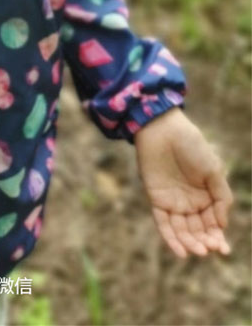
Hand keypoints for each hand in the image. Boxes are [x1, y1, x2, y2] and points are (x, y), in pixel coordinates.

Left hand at [135, 107, 232, 257]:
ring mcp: (172, 201)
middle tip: (211, 248)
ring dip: (190, 243)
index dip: (218, 237)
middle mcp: (190, 202)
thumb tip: (223, 225)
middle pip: (198, 230)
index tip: (224, 249)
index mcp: (206, 196)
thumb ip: (221, 197)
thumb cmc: (192, 146)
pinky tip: (181, 252)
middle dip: (205, 242)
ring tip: (199, 251)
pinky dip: (171, 238)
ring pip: (182, 230)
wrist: (164, 129)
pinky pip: (163, 223)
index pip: (213, 224)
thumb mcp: (213, 171)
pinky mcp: (156, 199)